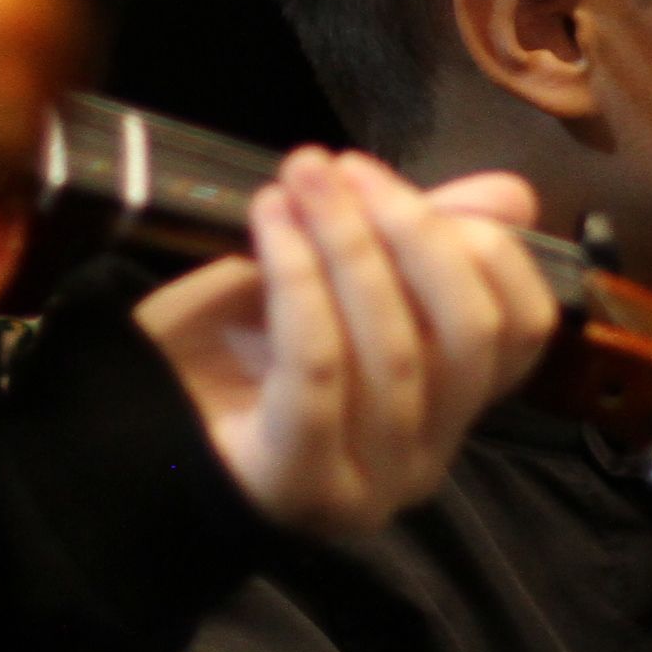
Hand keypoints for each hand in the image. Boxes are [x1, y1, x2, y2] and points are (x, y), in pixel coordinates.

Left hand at [134, 151, 556, 535]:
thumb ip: (416, 241)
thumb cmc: (231, 353)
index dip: (486, 245)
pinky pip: (321, 367)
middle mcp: (426, 457)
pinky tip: (269, 221)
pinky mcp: (301, 482)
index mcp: (449, 407)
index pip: (522, 331)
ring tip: (296, 181)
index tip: (398, 181)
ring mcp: (369, 481)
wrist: (128, 427)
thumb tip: (513, 197)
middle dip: (416, 231)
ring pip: (395, 350)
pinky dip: (300, 280)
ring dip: (345, 243)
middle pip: (470, 335)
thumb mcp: (330, 279)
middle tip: (343, 169)